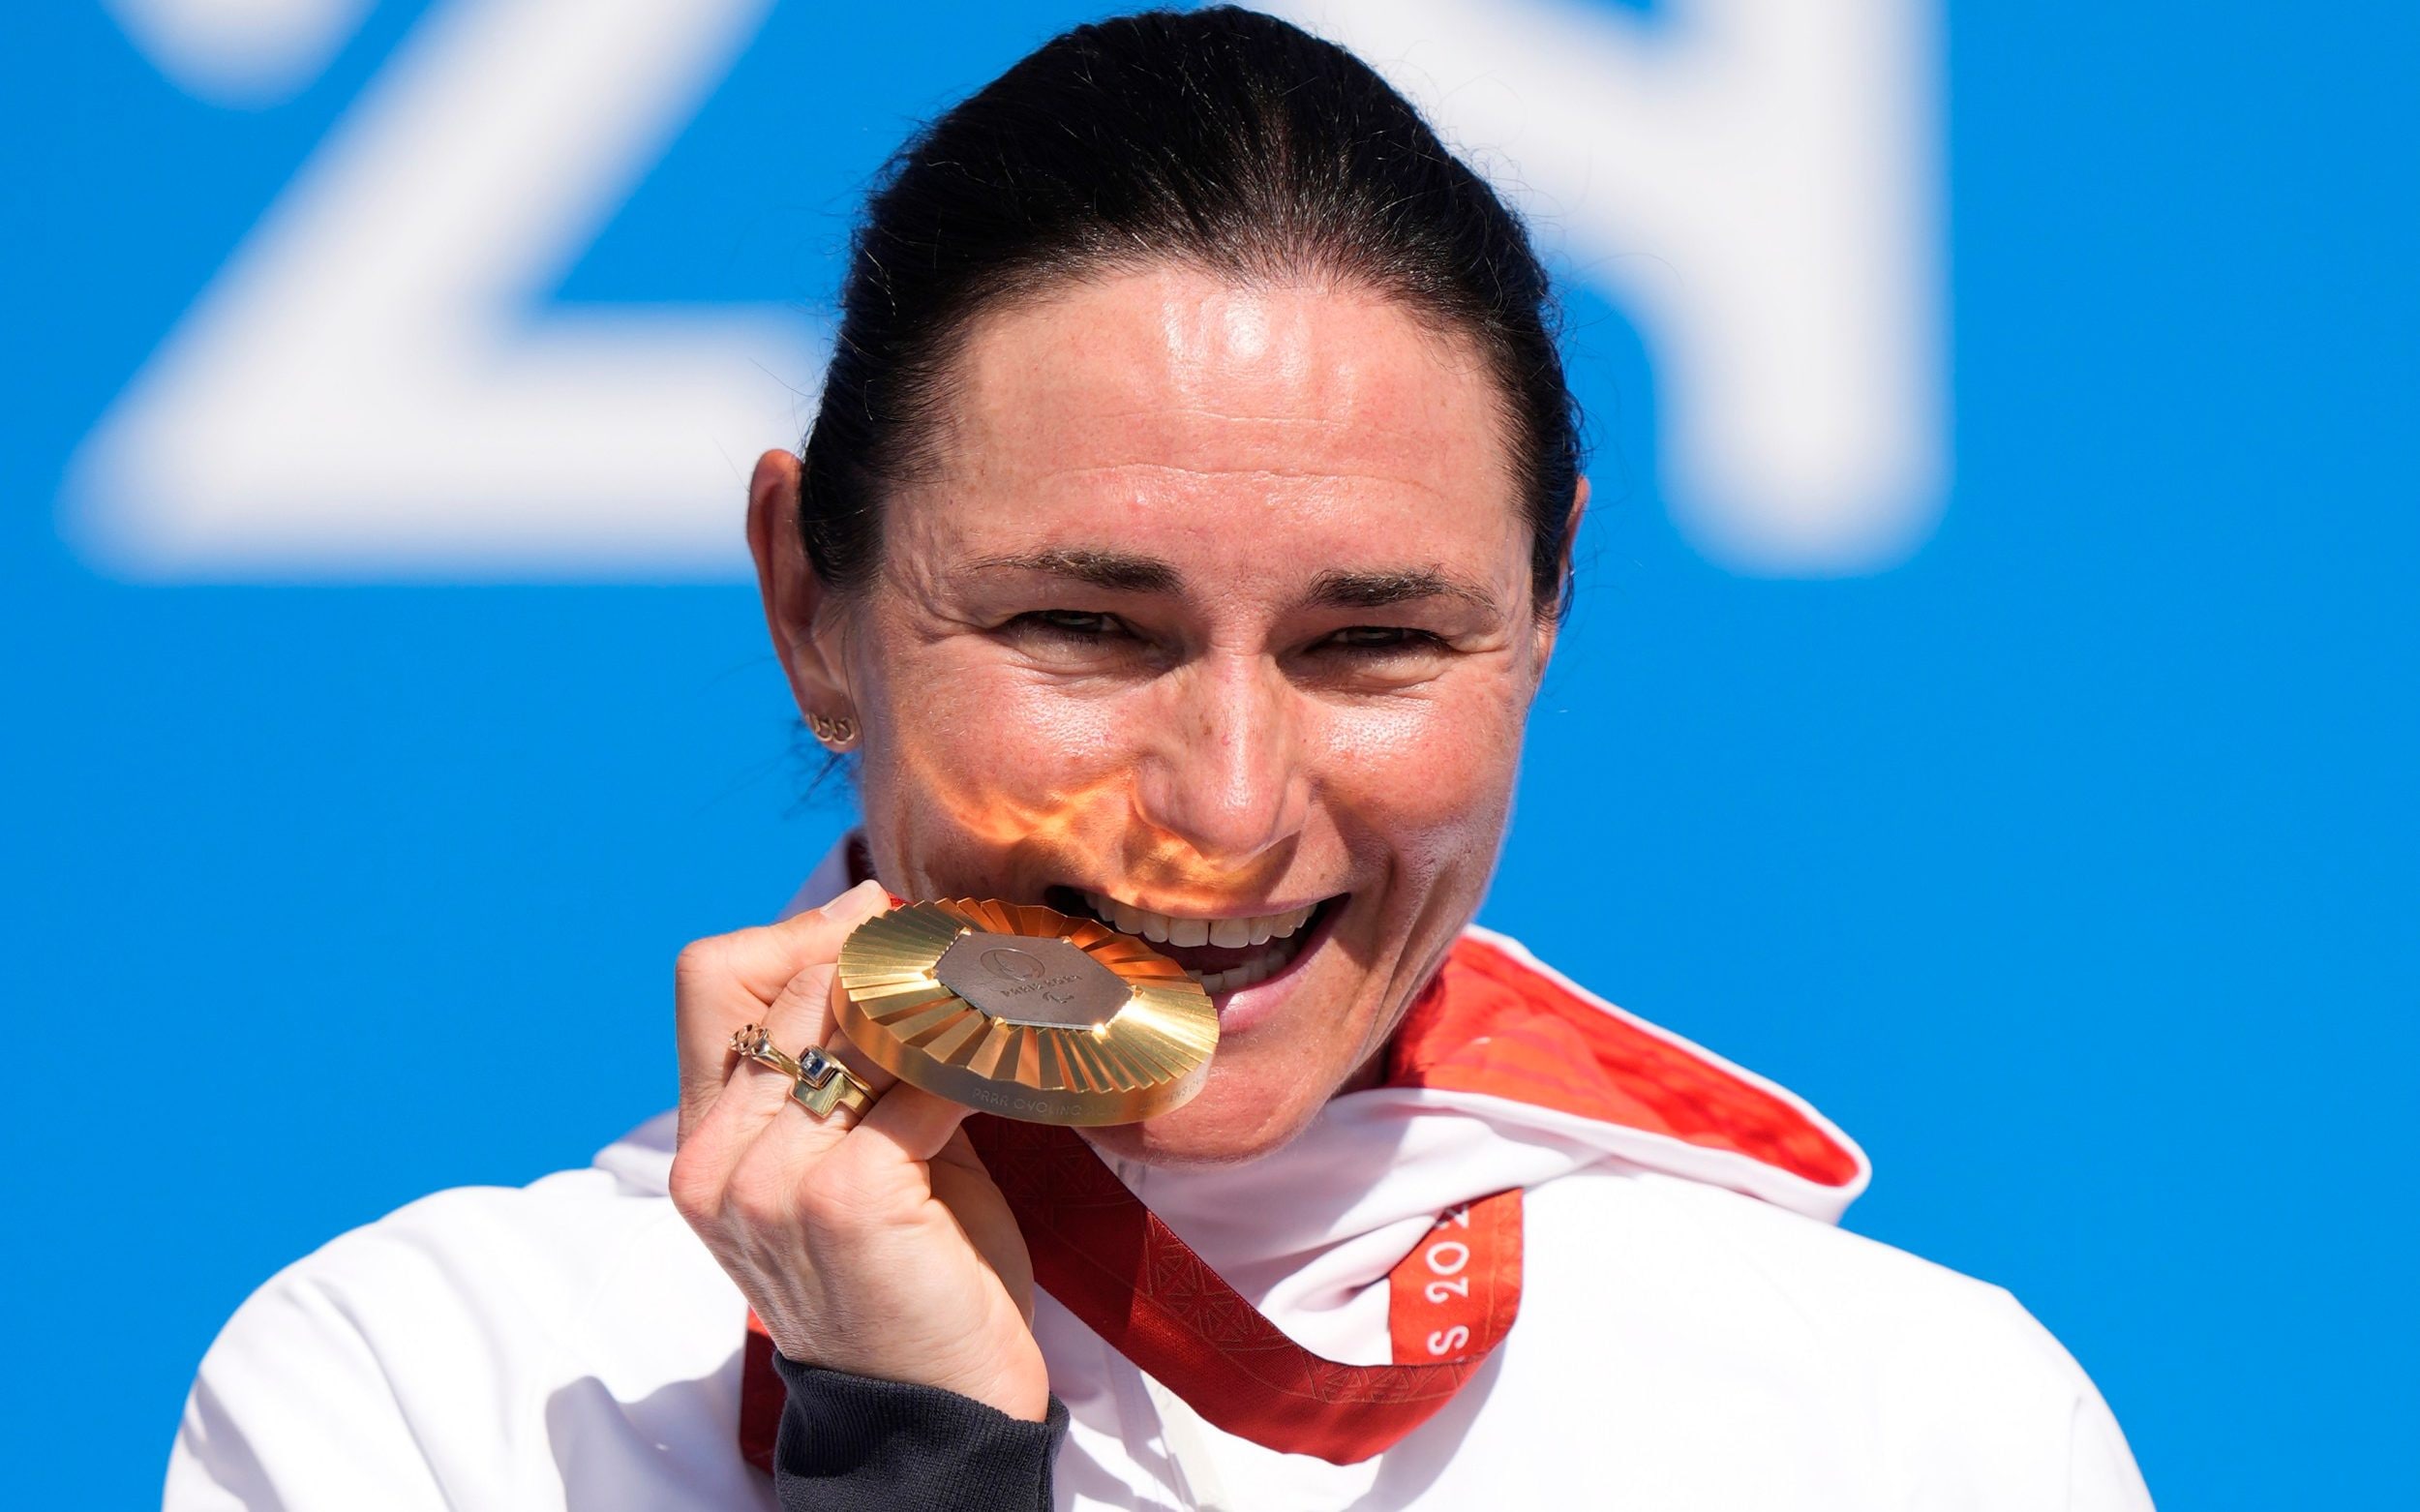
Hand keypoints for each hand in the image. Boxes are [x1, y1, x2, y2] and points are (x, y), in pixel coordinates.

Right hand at [667, 879, 1048, 1419]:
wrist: (938, 1403)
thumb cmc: (910, 1272)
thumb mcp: (850, 1154)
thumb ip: (847, 1060)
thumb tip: (877, 920)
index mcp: (705, 1146)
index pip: (711, 978)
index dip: (798, 935)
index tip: (880, 928)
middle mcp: (717, 1162)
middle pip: (796, 985)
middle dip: (887, 962)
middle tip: (969, 960)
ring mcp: (772, 1181)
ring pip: (857, 1022)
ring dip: (937, 1004)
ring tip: (997, 1002)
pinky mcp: (845, 1198)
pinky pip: (921, 1083)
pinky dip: (977, 1065)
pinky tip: (1013, 1069)